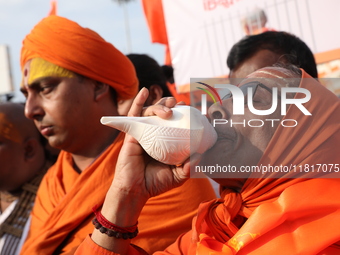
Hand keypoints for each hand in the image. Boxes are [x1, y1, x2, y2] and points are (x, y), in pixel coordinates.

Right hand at [91, 88, 196, 252]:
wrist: (136, 191)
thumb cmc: (155, 183)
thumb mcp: (178, 176)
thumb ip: (189, 168)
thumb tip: (200, 156)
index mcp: (164, 141)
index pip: (172, 122)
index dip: (180, 113)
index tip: (189, 109)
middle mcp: (153, 135)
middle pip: (161, 113)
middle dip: (169, 104)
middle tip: (179, 104)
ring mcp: (142, 133)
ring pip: (149, 112)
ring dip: (159, 105)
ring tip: (168, 108)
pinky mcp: (131, 134)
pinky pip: (133, 115)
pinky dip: (138, 101)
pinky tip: (143, 91)